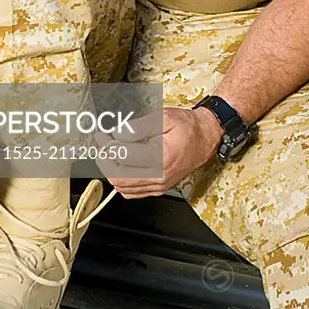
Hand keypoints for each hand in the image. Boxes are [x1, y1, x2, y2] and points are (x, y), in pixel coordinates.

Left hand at [103, 106, 221, 198]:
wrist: (206, 137)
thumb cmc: (188, 126)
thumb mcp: (164, 117)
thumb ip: (138, 126)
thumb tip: (117, 134)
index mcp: (161, 158)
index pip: (123, 156)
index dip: (107, 144)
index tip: (102, 133)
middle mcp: (159, 177)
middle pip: (118, 177)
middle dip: (104, 159)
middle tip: (102, 142)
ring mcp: (159, 186)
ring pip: (122, 187)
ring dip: (110, 169)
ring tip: (110, 150)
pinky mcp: (158, 189)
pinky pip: (131, 192)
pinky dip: (120, 180)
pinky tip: (120, 164)